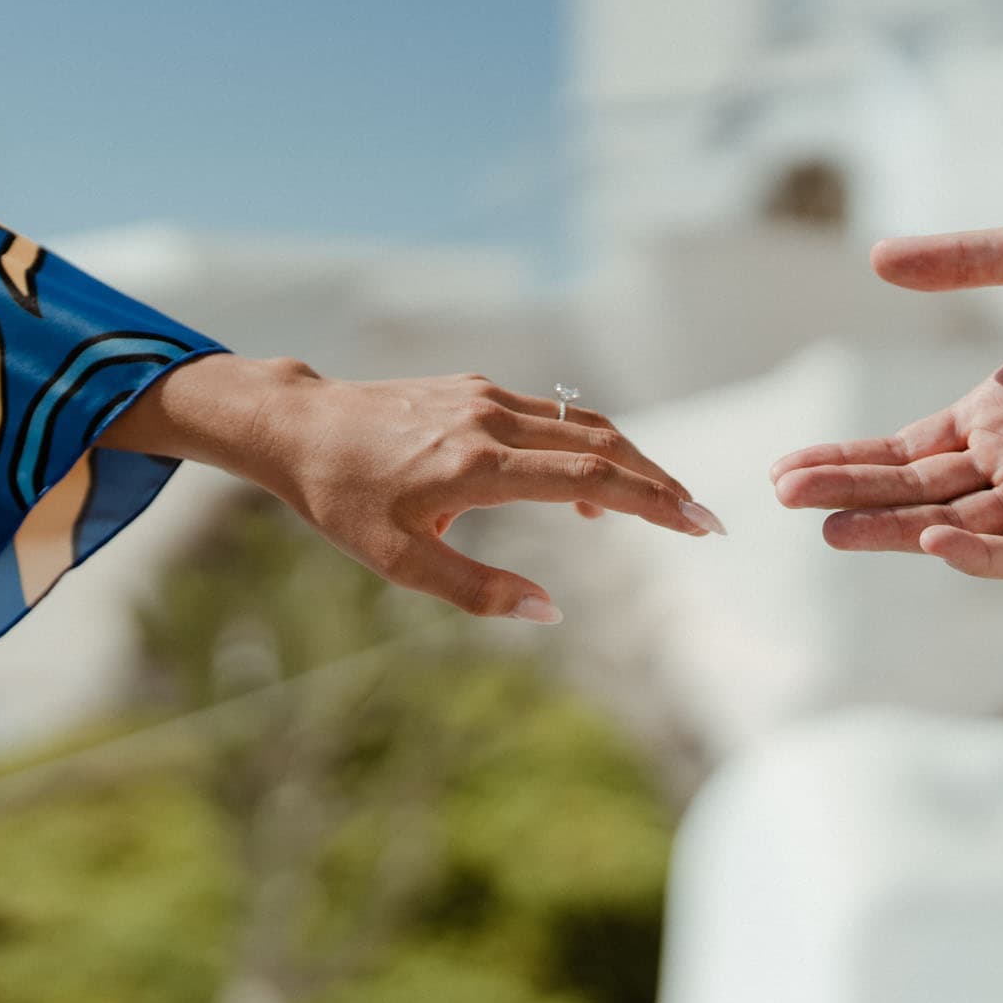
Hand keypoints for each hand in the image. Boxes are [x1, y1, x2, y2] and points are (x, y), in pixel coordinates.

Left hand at [105, 357, 722, 622]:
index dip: (652, 502)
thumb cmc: (342, 501)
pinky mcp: (478, 390)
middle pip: (602, 444)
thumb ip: (476, 590)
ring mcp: (487, 398)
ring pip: (582, 425)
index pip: (590, 480)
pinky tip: (589, 490)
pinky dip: (587, 448)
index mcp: (477, 466)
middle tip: (701, 519)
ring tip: (658, 507)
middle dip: (659, 483)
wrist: (301, 427)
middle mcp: (491, 421)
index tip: (698, 524)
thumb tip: (549, 612)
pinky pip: (551, 417)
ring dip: (628, 464)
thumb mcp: (398, 563)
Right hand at [770, 212, 1002, 580]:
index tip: (788, 468)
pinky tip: (935, 538)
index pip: (910, 448)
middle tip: (786, 496)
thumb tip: (876, 259)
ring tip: (833, 528)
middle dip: (852, 495)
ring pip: (959, 528)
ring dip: (897, 531)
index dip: (850, 459)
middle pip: (919, 491)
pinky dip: (984, 555)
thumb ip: (965, 260)